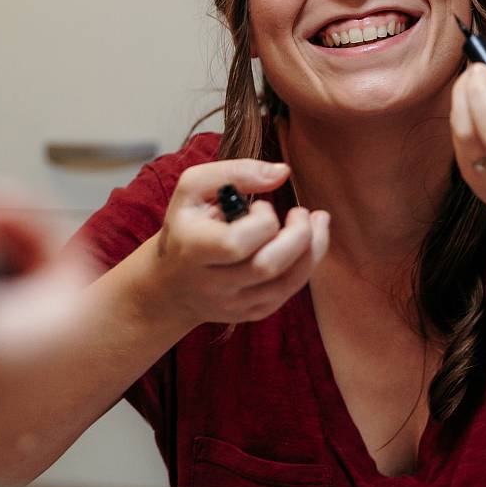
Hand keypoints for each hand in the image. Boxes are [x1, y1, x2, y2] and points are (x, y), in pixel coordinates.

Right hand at [150, 159, 330, 324]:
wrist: (169, 283)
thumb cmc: (185, 226)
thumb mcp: (192, 190)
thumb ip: (234, 173)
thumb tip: (282, 172)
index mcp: (192, 249)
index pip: (236, 243)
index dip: (262, 220)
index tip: (261, 205)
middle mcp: (211, 283)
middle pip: (266, 267)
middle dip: (299, 236)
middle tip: (301, 214)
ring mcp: (232, 303)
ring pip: (285, 284)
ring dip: (312, 250)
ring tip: (316, 223)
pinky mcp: (249, 314)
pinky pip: (287, 294)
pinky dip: (305, 266)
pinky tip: (305, 246)